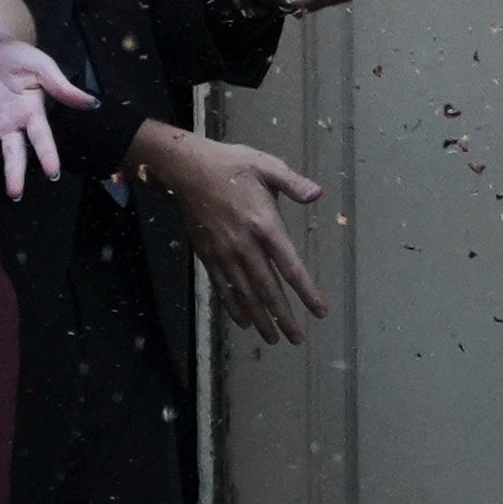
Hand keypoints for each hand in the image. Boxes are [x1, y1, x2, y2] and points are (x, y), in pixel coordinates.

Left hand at [0, 38, 94, 195]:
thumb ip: (63, 86)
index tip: (53, 174)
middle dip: (14, 174)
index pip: (42, 139)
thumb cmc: (20, 57)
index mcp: (33, 115)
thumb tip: (93, 103)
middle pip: (15, 154)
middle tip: (15, 194)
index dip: (48, 156)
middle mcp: (13, 126)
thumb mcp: (43, 67)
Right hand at [125, 123, 329, 343]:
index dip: (306, 293)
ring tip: (274, 338)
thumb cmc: (228, 165)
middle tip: (297, 338)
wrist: (182, 168)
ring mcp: (224, 253)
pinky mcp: (207, 255)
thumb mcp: (265, 165)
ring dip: (260, 318)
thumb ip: (293, 183)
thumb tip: (318, 194)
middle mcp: (244, 245)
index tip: (320, 312)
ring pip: (245, 294)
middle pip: (268, 289)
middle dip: (283, 317)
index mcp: (265, 225)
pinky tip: (243, 321)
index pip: (291, 267)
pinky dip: (233, 306)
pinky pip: (222, 287)